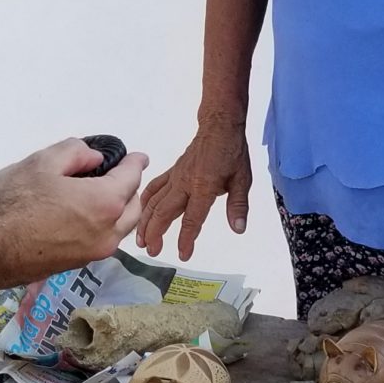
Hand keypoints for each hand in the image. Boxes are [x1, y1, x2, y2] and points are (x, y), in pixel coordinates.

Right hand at [0, 138, 150, 280]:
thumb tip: (94, 159)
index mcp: (104, 204)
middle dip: (130, 189)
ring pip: (119, 229)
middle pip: (133, 208)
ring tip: (98, 194)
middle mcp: (107, 233)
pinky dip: (102, 226)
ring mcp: (93, 254)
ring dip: (117, 210)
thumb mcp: (42, 162)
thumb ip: (76, 153)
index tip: (137, 157)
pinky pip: (101, 241)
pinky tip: (81, 215)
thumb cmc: (12, 202)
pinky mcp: (76, 265)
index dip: (135, 163)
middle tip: (116, 174)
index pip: (131, 178)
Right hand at [136, 115, 252, 260]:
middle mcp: (184, 183)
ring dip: (144, 221)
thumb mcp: (243, 179)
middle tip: (152, 251)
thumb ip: (238, 205)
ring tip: (140, 240)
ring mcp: (175, 177)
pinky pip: (154, 187)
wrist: (219, 127)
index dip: (186, 239)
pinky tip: (140, 214)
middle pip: (163, 212)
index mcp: (204, 187)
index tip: (183, 255)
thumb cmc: (232, 152)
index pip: (192, 218)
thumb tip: (238, 229)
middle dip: (155, 233)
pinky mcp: (171, 172)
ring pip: (153, 201)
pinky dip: (144, 202)